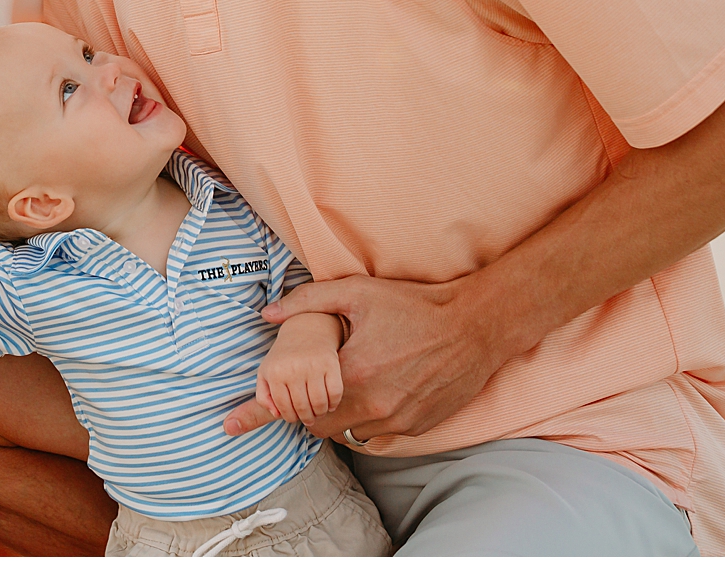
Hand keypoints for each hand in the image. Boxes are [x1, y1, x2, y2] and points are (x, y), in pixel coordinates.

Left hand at [253, 312, 343, 426]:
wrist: (305, 330)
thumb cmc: (283, 358)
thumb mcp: (266, 373)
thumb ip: (263, 396)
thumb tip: (275, 414)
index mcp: (276, 372)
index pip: (283, 408)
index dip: (290, 417)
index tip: (294, 417)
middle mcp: (294, 369)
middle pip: (302, 408)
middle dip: (306, 418)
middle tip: (309, 418)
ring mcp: (313, 366)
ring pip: (320, 403)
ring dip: (320, 413)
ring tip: (318, 412)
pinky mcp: (331, 363)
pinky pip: (335, 393)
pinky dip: (334, 403)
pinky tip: (330, 404)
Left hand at [270, 275, 507, 445]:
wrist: (476, 326)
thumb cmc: (416, 305)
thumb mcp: (359, 292)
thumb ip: (308, 301)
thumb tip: (268, 314)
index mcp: (353, 372)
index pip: (299, 404)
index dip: (274, 407)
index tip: (247, 414)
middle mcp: (374, 404)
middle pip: (320, 427)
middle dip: (312, 409)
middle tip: (319, 385)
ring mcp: (398, 420)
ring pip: (350, 433)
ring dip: (343, 416)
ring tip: (352, 386)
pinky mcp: (418, 427)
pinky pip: (381, 433)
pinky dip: (373, 418)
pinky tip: (381, 390)